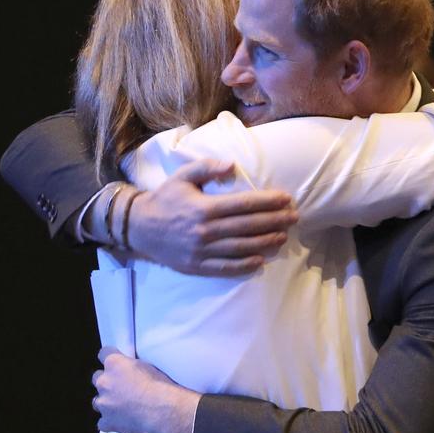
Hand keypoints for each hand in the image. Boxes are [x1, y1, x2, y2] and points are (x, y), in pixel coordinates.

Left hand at [92, 347, 200, 432]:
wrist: (164, 411)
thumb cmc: (161, 388)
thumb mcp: (147, 366)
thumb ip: (130, 367)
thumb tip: (129, 371)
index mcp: (115, 363)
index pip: (103, 354)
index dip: (110, 359)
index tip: (115, 364)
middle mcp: (105, 382)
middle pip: (97, 378)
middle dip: (107, 382)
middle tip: (122, 388)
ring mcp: (104, 403)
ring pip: (97, 401)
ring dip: (107, 402)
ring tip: (124, 407)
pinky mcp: (107, 422)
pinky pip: (103, 422)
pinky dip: (111, 422)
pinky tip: (124, 421)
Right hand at [126, 159, 297, 274]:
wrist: (139, 227)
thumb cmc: (165, 199)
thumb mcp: (182, 176)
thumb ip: (207, 167)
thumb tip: (232, 165)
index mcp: (204, 207)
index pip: (244, 204)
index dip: (268, 202)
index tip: (286, 199)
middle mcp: (205, 230)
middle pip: (248, 226)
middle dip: (274, 221)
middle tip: (294, 217)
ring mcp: (202, 250)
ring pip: (241, 247)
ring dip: (265, 242)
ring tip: (284, 236)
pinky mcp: (197, 266)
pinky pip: (225, 267)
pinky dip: (244, 265)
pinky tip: (261, 260)